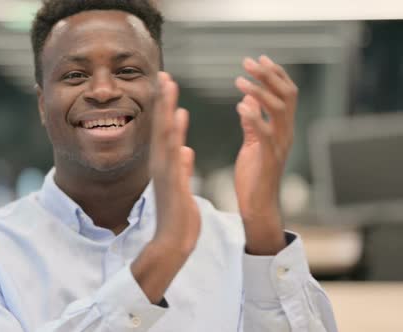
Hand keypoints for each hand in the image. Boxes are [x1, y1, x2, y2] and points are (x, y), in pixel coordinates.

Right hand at [149, 72, 200, 254]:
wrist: (174, 241)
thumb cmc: (179, 216)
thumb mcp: (183, 186)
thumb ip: (183, 166)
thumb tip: (186, 150)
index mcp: (165, 164)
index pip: (165, 131)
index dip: (166, 108)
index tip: (167, 86)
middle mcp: (161, 163)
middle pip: (161, 126)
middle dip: (163, 100)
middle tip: (164, 74)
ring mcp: (164, 171)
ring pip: (164, 133)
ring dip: (166, 108)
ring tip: (169, 84)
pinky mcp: (172, 180)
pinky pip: (174, 151)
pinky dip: (175, 132)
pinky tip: (179, 114)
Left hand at [234, 55, 297, 254]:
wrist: (257, 207)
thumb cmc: (254, 177)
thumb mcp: (252, 144)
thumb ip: (252, 122)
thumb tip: (248, 99)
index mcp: (282, 129)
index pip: (286, 94)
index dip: (275, 74)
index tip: (259, 59)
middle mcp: (286, 134)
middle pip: (287, 95)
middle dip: (269, 75)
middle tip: (249, 61)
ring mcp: (280, 146)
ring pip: (280, 110)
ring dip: (260, 91)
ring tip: (240, 80)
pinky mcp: (269, 159)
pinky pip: (266, 134)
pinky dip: (255, 118)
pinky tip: (241, 106)